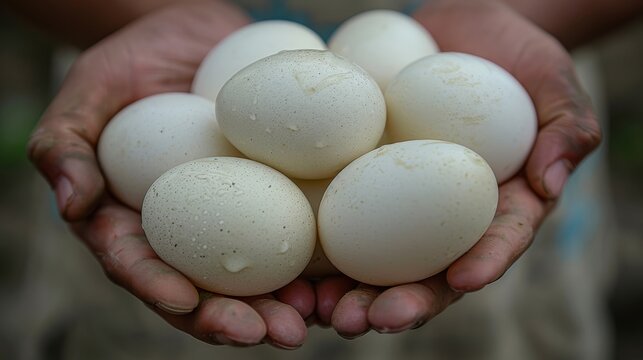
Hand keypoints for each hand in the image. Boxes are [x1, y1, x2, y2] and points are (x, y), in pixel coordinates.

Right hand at [27, 1, 314, 348]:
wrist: (189, 37)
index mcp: (132, 221)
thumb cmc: (130, 66)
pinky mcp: (272, 194)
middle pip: (204, 287)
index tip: (187, 300)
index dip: (161, 288)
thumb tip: (72, 203)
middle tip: (272, 333)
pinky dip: (312, 260)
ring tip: (310, 317)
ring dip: (282, 304)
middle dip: (235, 318)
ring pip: (253, 275)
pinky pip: (291, 230)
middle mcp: (184, 231)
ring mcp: (231, 216)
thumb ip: (66, 144)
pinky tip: (334, 276)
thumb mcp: (88, 93)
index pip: (140, 265)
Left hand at [314, 0, 600, 336]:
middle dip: (401, 302)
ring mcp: (398, 199)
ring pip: (377, 258)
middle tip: (371, 319)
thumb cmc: (514, 56)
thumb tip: (549, 182)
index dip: (483, 264)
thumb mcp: (552, 81)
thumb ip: (566, 128)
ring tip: (325, 312)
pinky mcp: (359, 177)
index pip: (497, 241)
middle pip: (427, 269)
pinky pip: (338, 212)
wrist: (458, 31)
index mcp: (498, 202)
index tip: (461, 281)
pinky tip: (295, 267)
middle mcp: (445, 213)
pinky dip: (317, 243)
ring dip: (350, 291)